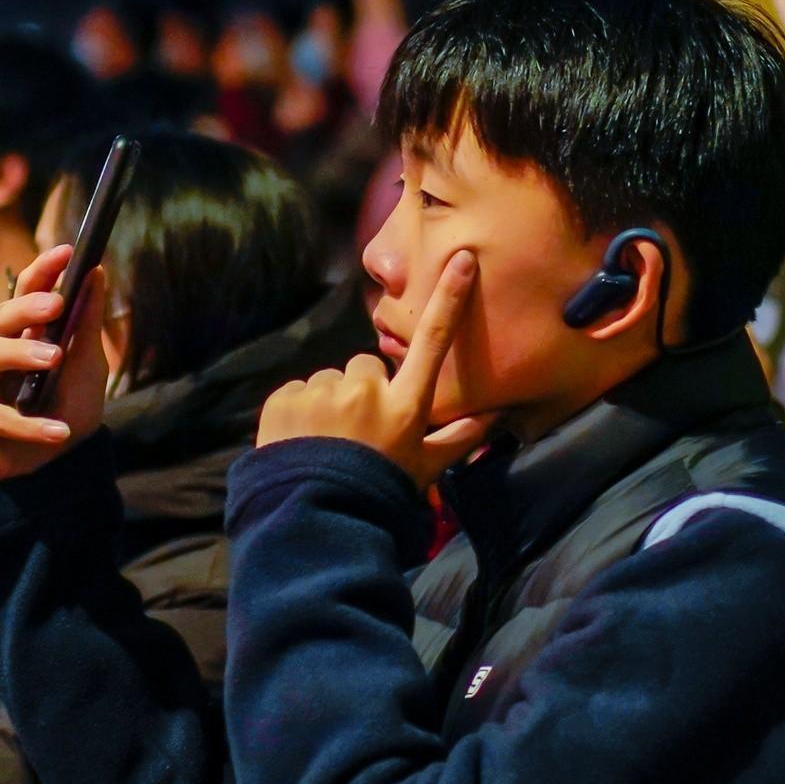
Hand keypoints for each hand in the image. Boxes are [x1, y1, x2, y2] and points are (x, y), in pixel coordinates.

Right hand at [0, 244, 112, 483]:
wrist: (53, 474)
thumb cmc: (66, 414)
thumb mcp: (86, 370)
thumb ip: (87, 326)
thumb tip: (98, 272)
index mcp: (20, 333)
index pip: (26, 292)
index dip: (42, 270)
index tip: (66, 250)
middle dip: (26, 307)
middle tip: (57, 305)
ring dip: (21, 354)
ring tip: (54, 359)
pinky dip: (27, 424)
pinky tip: (57, 432)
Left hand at [254, 247, 491, 489]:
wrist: (315, 523)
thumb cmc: (379, 495)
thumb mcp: (426, 470)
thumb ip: (461, 437)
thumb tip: (499, 414)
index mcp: (404, 405)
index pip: (433, 344)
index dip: (449, 300)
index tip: (460, 260)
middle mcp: (366, 391)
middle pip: (367, 365)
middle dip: (363, 390)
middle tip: (358, 432)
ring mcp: (324, 393)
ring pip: (330, 381)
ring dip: (329, 403)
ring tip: (327, 443)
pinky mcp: (285, 399)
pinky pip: (297, 392)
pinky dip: (298, 413)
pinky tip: (303, 442)